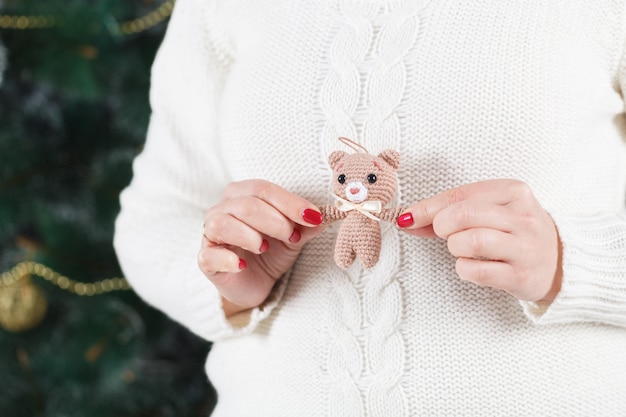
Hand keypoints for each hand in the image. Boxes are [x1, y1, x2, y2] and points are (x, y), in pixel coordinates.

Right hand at [198, 180, 324, 316]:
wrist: (255, 284)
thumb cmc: (271, 253)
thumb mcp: (293, 237)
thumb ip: (307, 225)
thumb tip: (330, 214)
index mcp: (242, 195)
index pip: (264, 189)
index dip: (290, 202)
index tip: (313, 216)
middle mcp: (222, 209)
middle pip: (246, 204)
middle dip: (275, 220)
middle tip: (292, 237)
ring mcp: (210, 234)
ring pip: (223, 223)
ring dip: (249, 235)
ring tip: (265, 248)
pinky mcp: (205, 260)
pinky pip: (209, 255)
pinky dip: (228, 259)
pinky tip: (242, 265)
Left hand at [397, 179, 561, 301]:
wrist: (560, 263)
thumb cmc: (514, 232)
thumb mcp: (489, 212)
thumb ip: (448, 213)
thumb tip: (407, 219)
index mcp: (513, 192)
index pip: (460, 195)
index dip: (427, 208)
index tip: (407, 218)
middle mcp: (523, 217)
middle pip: (463, 216)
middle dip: (442, 227)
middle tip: (446, 235)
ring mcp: (526, 247)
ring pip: (470, 241)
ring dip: (455, 248)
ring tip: (462, 250)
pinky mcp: (523, 276)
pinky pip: (477, 271)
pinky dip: (464, 269)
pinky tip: (472, 267)